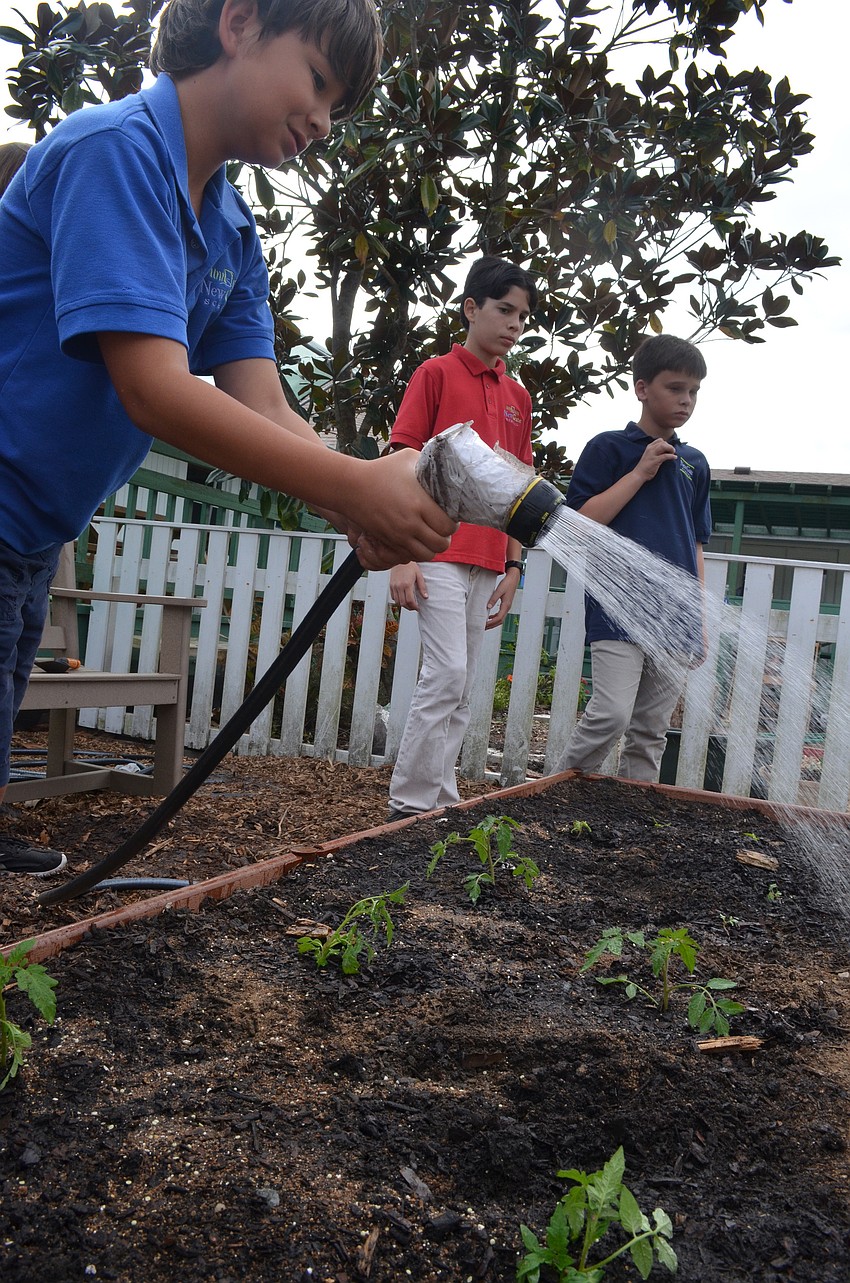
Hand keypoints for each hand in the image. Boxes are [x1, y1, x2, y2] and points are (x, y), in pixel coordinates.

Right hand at [345, 450, 456, 565]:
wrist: (352, 486)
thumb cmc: (380, 470)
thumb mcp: (408, 458)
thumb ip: (430, 464)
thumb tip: (446, 466)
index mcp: (419, 503)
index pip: (448, 526)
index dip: (452, 523)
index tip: (449, 516)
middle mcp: (410, 523)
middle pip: (441, 544)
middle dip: (445, 537)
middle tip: (442, 527)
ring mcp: (399, 535)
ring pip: (427, 555)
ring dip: (432, 547)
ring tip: (430, 535)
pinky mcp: (389, 541)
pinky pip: (410, 556)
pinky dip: (417, 551)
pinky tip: (416, 538)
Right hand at [389, 562, 426, 610]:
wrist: (400, 559)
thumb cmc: (409, 565)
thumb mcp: (419, 575)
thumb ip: (422, 587)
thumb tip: (425, 596)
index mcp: (407, 584)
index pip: (410, 600)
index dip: (414, 606)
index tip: (417, 608)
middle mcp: (399, 586)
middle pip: (403, 603)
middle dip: (409, 607)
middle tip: (414, 607)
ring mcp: (394, 586)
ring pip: (397, 601)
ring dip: (403, 605)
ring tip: (409, 604)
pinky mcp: (391, 585)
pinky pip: (393, 597)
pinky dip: (398, 600)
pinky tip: (402, 599)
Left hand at [485, 567, 518, 628]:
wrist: (513, 579)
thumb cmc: (507, 584)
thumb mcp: (499, 591)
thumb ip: (493, 599)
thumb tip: (488, 607)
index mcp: (506, 605)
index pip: (498, 618)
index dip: (491, 623)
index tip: (484, 625)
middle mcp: (507, 608)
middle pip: (500, 621)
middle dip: (492, 625)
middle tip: (483, 628)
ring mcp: (507, 607)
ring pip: (500, 619)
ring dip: (493, 622)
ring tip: (485, 624)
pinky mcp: (506, 604)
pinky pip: (500, 614)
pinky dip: (495, 617)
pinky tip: (489, 617)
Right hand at [635, 437, 676, 480]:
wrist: (639, 474)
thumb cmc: (645, 466)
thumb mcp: (650, 456)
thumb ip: (657, 452)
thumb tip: (667, 451)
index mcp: (649, 447)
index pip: (660, 440)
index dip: (666, 443)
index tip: (668, 449)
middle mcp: (650, 449)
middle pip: (663, 442)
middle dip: (670, 446)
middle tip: (672, 452)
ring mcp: (652, 454)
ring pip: (664, 446)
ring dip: (671, 449)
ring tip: (673, 453)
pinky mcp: (655, 461)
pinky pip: (665, 456)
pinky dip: (671, 456)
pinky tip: (674, 457)